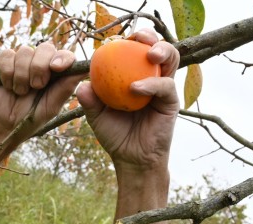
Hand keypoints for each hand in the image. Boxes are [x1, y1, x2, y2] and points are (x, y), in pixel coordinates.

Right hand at [0, 42, 83, 142]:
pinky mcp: (3, 62)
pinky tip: (8, 86)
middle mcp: (40, 63)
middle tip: (36, 86)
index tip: (56, 68)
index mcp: (55, 73)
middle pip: (45, 48)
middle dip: (39, 67)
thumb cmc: (30, 118)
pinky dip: (8, 73)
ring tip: (20, 92)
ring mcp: (21, 61)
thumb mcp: (51, 106)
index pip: (65, 55)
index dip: (62, 57)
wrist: (4, 127)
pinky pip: (7, 55)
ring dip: (22, 75)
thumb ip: (66, 87)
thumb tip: (85, 71)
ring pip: (25, 51)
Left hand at [76, 30, 179, 173]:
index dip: (128, 40)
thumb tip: (81, 85)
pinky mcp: (171, 101)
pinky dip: (152, 83)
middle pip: (156, 47)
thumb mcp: (97, 116)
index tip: (116, 38)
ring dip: (162, 50)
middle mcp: (151, 77)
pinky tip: (136, 88)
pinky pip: (165, 85)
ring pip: (171, 59)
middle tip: (139, 38)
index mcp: (134, 76)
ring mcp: (163, 88)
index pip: (133, 51)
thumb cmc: (114, 134)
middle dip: (149, 36)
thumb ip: (89, 100)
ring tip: (150, 54)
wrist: (130, 158)